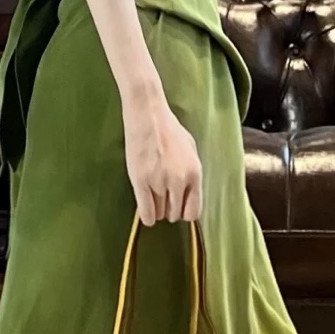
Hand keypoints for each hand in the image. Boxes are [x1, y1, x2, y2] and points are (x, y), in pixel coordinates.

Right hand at [123, 95, 202, 224]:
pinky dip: (147, 217)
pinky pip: (146, 211)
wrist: (148, 116)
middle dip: (170, 211)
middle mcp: (179, 181)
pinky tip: (146, 215)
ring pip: (160, 213)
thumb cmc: (170, 130)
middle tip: (164, 201)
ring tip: (153, 198)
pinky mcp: (140, 182)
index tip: (179, 209)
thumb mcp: (191, 151)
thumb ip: (192, 174)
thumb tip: (189, 195)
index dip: (185, 213)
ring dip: (157, 210)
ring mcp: (159, 182)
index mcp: (194, 173)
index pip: (193, 211)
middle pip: (175, 214)